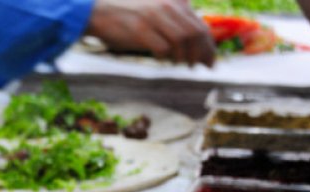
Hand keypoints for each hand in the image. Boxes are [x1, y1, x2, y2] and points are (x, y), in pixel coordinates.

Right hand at [87, 0, 215, 66]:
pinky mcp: (141, 30)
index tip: (210, 59)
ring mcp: (154, 18)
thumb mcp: (155, 10)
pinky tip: (166, 61)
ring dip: (186, 57)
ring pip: (182, 40)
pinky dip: (168, 57)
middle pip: (195, 33)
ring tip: (184, 65)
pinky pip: (163, 48)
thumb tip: (194, 45)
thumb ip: (174, 21)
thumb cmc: (127, 17)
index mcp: (174, 2)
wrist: (99, 13)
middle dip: (202, 53)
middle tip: (202, 66)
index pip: (200, 25)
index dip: (209, 45)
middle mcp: (167, 7)